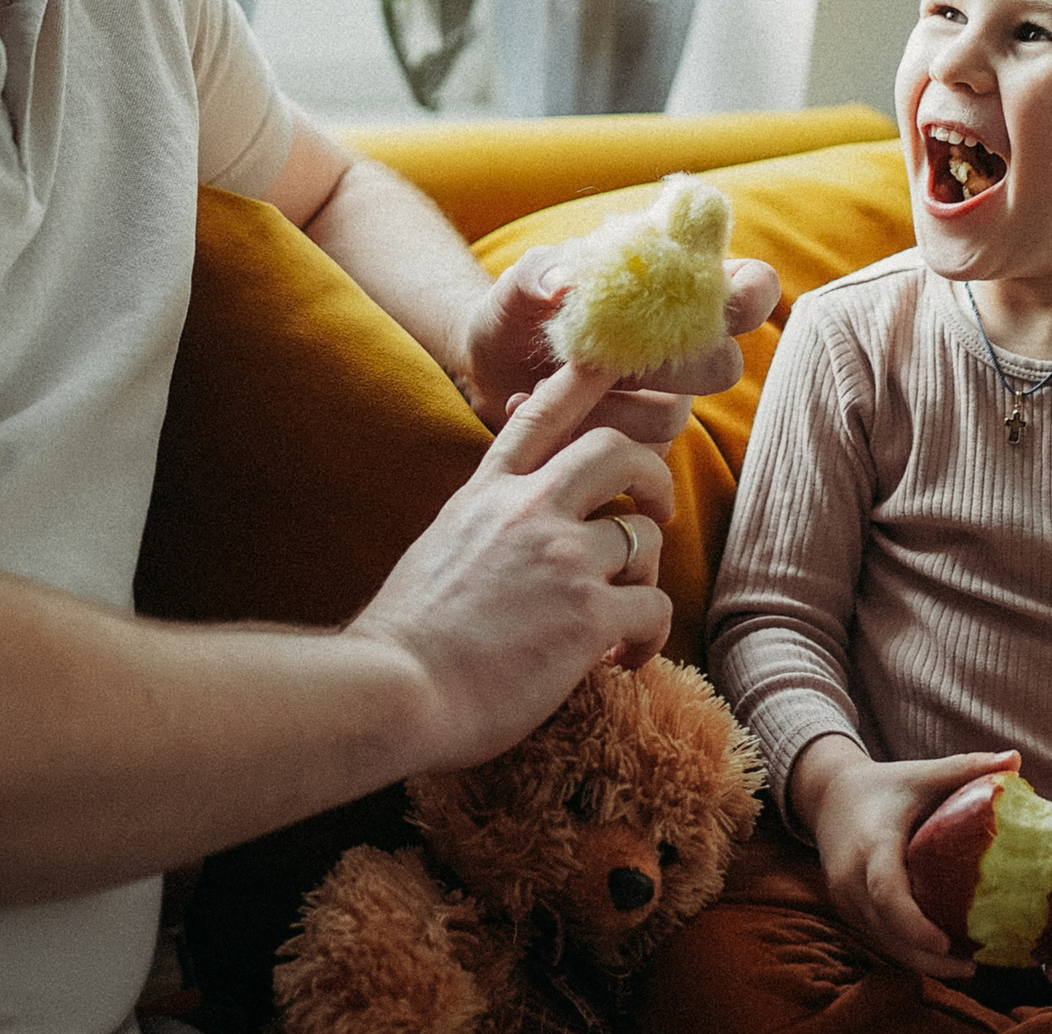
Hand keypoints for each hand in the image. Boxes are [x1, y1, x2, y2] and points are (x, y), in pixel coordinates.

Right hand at [345, 362, 676, 769]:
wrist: (394, 691)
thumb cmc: (404, 640)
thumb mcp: (438, 550)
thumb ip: (483, 527)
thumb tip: (513, 538)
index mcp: (486, 494)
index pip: (541, 415)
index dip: (583, 380)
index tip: (612, 360)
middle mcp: (528, 510)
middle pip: (617, 452)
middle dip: (653, 475)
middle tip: (657, 513)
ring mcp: (562, 557)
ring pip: (645, 538)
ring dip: (646, 578)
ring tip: (625, 619)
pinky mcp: (588, 613)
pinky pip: (655, 607)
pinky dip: (650, 636)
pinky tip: (622, 661)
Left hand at [462, 245, 781, 438]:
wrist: (488, 365)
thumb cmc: (519, 310)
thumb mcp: (524, 282)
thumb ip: (542, 273)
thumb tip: (561, 285)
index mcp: (677, 293)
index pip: (750, 288)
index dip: (751, 292)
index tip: (725, 295)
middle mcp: (683, 349)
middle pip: (723, 366)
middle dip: (668, 365)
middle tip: (608, 356)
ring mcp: (663, 400)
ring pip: (671, 416)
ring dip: (606, 405)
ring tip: (546, 385)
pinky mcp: (636, 446)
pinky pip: (632, 454)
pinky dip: (577, 434)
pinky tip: (531, 407)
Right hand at [791, 736, 1022, 979]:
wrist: (828, 795)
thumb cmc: (884, 785)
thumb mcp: (922, 774)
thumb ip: (966, 768)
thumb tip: (1016, 759)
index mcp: (872, 844)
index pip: (886, 891)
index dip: (914, 923)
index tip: (946, 943)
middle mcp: (851, 878)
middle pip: (887, 931)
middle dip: (928, 958)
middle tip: (973, 965)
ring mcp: (845, 898)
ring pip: (883, 942)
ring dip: (921, 959)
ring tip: (967, 964)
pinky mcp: (847, 909)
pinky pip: (880, 937)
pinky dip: (909, 949)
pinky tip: (942, 953)